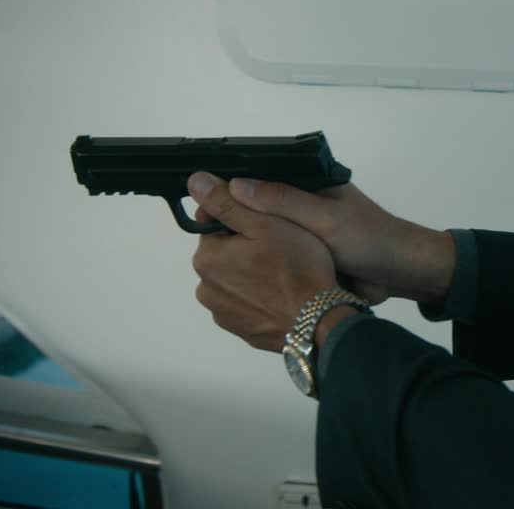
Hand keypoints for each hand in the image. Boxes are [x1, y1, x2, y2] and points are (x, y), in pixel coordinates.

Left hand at [187, 172, 337, 352]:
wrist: (319, 322)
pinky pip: (248, 306)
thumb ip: (227, 201)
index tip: (270, 223)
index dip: (243, 220)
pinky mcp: (243, 331)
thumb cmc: (297, 268)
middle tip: (283, 247)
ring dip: (253, 275)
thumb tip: (194, 181)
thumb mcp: (266, 223)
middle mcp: (206, 289)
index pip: (216, 227)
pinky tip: (286, 295)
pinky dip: (262, 299)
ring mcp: (224, 314)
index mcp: (206, 258)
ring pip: (236, 282)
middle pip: (225, 256)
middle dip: (247, 249)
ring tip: (287, 273)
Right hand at [192, 175, 455, 306]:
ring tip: (213, 265)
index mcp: (305, 185)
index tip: (202, 212)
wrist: (402, 274)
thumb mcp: (326, 217)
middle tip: (203, 244)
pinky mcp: (303, 260)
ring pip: (261, 240)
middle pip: (252, 212)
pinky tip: (237, 280)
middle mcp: (298, 206)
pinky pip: (273, 261)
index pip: (254, 181)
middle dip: (228, 226)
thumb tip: (234, 185)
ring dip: (241, 251)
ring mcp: (300, 235)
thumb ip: (284, 202)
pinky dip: (258, 269)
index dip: (226, 195)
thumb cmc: (370, 238)